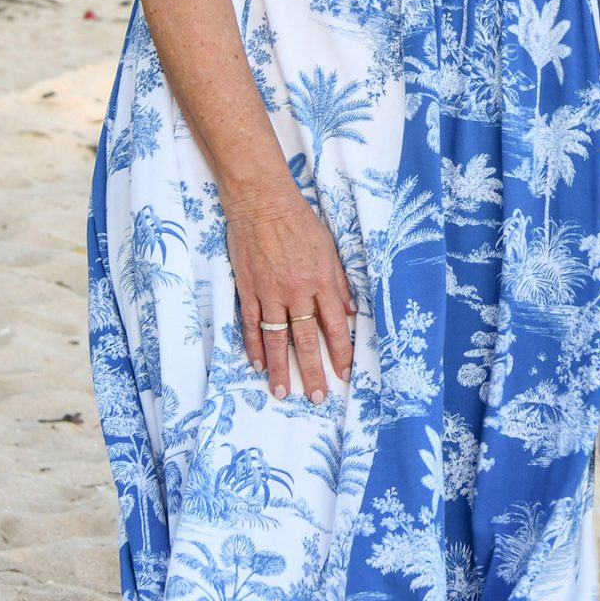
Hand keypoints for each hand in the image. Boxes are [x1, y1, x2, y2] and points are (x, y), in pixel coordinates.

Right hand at [226, 187, 355, 403]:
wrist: (262, 202)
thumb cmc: (300, 221)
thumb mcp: (330, 248)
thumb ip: (339, 283)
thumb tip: (350, 312)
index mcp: (322, 282)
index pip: (335, 326)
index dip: (341, 353)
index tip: (346, 374)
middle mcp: (298, 292)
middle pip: (307, 339)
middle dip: (313, 371)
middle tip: (317, 397)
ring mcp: (270, 292)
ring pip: (277, 338)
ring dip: (280, 368)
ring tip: (283, 392)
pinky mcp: (248, 289)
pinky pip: (252, 324)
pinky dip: (254, 345)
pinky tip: (258, 364)